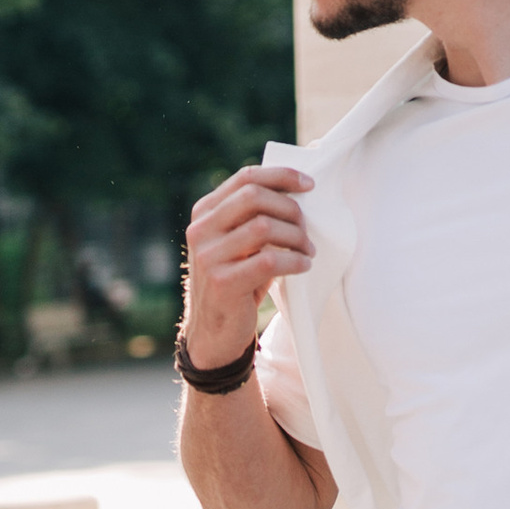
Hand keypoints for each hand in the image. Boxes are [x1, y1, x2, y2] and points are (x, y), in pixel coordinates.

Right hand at [181, 163, 314, 363]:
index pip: (245, 178)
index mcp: (204, 213)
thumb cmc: (236, 281)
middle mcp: (201, 230)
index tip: (309, 184)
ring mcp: (208, 257)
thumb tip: (297, 190)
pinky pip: (268, 260)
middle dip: (290, 208)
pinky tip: (302, 265)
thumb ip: (253, 217)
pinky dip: (293, 260)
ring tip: (307, 250)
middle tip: (306, 228)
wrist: (214, 332)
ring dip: (295, 237)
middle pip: (254, 197)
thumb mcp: (238, 244)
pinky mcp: (221, 283)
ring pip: (263, 226)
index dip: (281, 176)